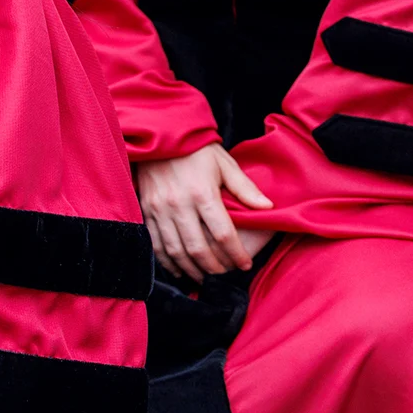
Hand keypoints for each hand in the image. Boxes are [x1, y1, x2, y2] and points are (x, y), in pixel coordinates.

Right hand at [137, 143, 273, 280]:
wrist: (158, 135)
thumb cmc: (196, 149)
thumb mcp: (225, 163)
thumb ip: (245, 188)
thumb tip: (267, 208)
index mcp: (202, 193)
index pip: (223, 234)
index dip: (237, 254)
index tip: (245, 264)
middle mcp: (178, 204)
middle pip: (198, 248)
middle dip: (215, 268)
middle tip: (225, 276)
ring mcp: (159, 209)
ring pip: (175, 250)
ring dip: (191, 269)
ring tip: (204, 278)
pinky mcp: (145, 209)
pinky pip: (155, 243)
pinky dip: (166, 261)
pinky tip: (178, 269)